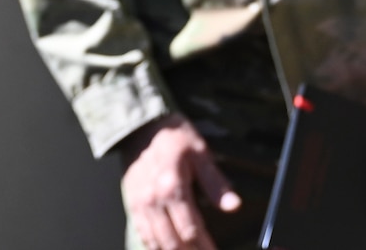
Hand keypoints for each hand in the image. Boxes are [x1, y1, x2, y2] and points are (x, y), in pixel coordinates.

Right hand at [119, 113, 241, 249]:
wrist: (142, 126)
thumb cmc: (175, 137)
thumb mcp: (200, 153)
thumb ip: (216, 183)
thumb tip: (234, 206)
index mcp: (172, 186)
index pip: (191, 230)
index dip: (205, 247)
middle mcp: (153, 200)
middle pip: (173, 243)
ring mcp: (140, 204)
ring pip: (156, 243)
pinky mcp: (132, 205)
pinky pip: (143, 235)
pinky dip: (155, 247)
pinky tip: (168, 249)